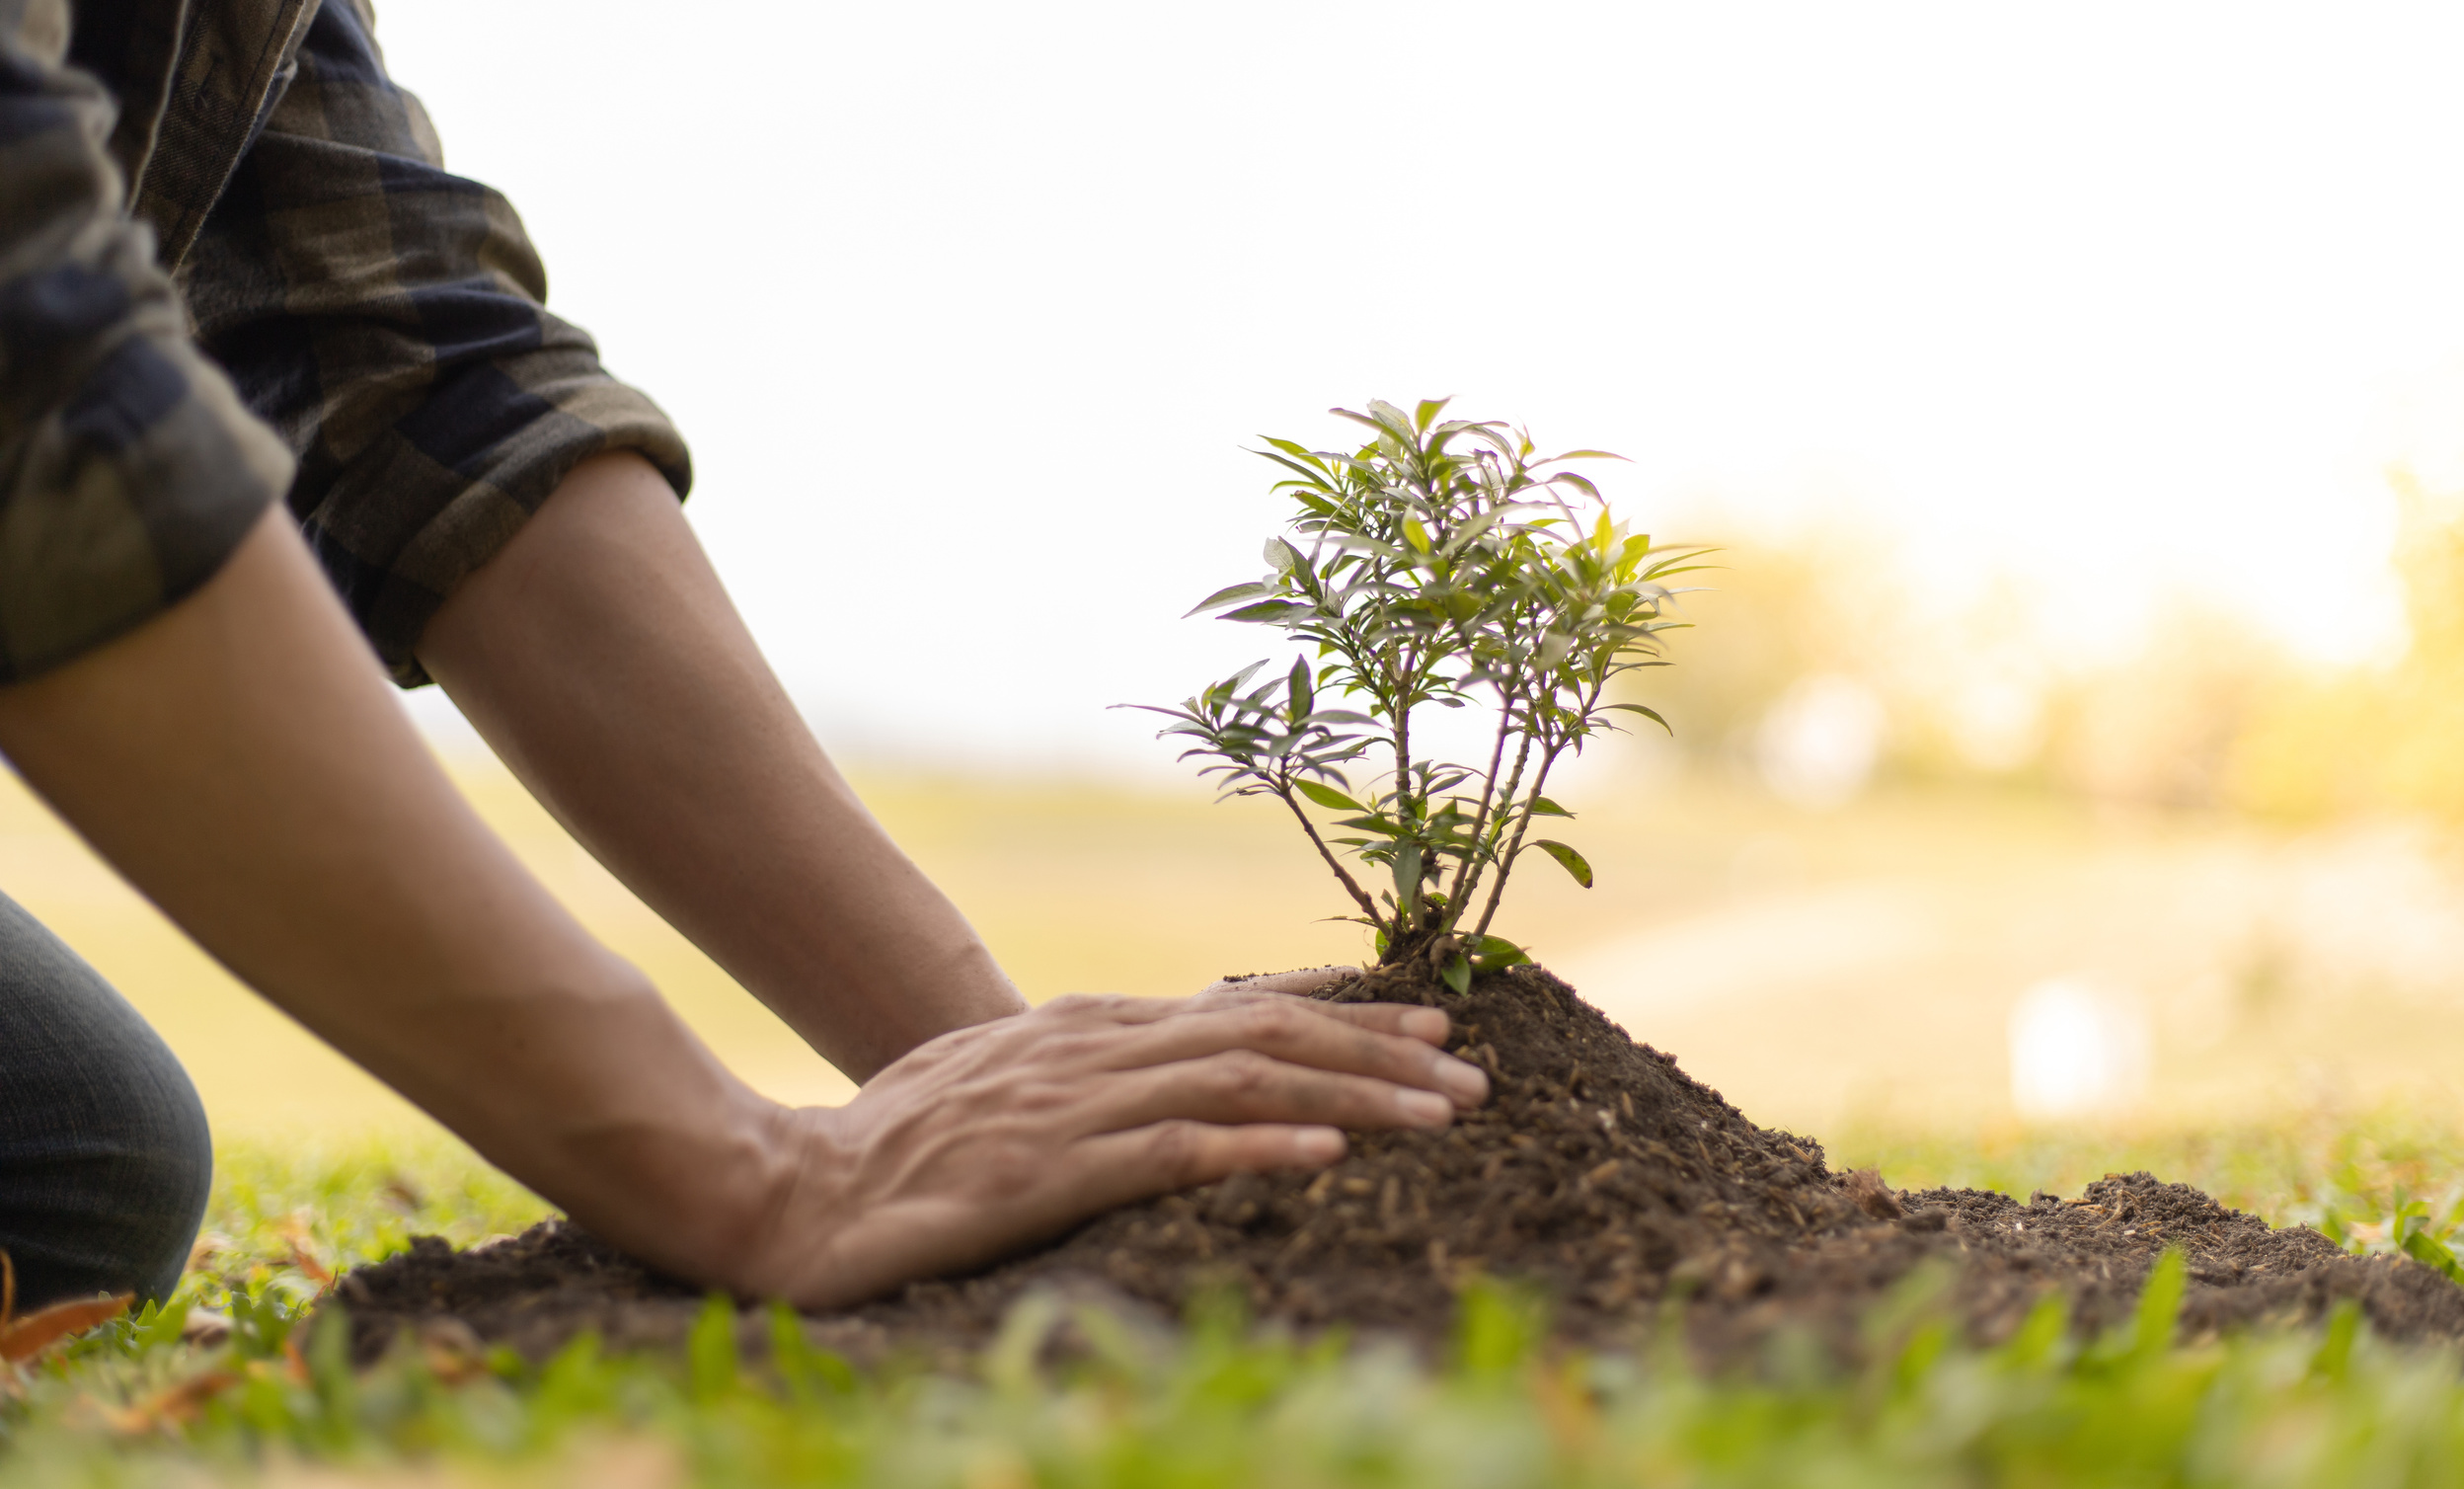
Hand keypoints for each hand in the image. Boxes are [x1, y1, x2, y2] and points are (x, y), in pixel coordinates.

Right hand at [726, 978, 1488, 1307]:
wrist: (788, 1192)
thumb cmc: (893, 1149)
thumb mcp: (1001, 1087)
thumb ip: (1086, 1073)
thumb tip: (1168, 1076)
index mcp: (1087, 1029)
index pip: (1241, 1012)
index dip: (1344, 1018)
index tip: (1431, 1027)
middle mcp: (1093, 1049)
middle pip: (1265, 1035)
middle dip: (1380, 1052)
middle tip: (1472, 1074)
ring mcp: (1071, 1107)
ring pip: (1243, 1079)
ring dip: (1353, 1092)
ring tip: (1442, 1113)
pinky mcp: (1047, 1173)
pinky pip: (1171, 1152)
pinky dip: (1255, 1145)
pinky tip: (1326, 1154)